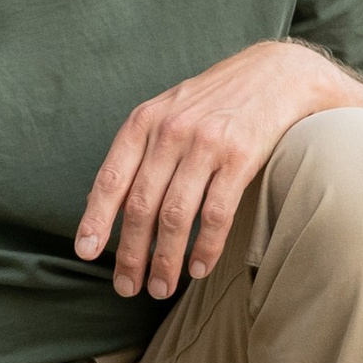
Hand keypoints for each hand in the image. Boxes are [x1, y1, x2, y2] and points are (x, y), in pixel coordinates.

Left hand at [75, 43, 353, 300]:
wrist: (276, 74)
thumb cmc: (215, 102)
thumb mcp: (169, 112)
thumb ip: (142, 152)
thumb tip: (115, 207)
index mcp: (144, 122)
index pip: (111, 178)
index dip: (96, 219)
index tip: (86, 252)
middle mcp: (170, 132)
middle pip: (140, 205)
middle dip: (130, 253)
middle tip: (127, 287)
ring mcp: (205, 144)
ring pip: (175, 216)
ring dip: (165, 260)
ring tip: (160, 288)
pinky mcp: (240, 157)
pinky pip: (216, 213)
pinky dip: (204, 247)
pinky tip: (198, 269)